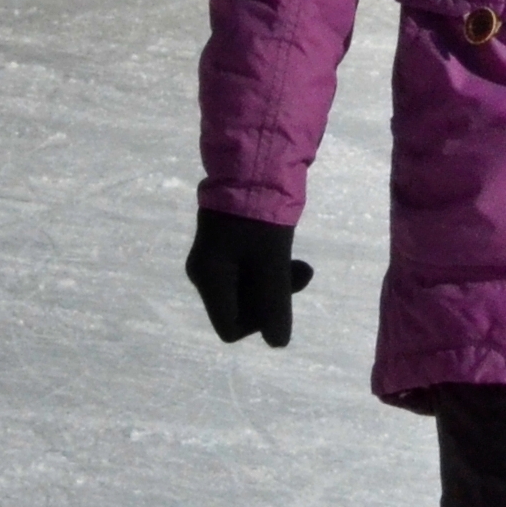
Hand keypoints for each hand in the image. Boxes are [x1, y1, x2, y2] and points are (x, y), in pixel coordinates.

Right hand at [186, 206, 311, 347]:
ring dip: (275, 283)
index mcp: (209, 279)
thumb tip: (278, 343)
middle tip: (300, 272)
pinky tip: (286, 252)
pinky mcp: (225, 244)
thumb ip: (274, 303)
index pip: (230, 328)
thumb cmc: (259, 214)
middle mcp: (204, 274)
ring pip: (246, 290)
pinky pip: (246, 271)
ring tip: (301, 263)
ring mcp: (213, 259)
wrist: (251, 163)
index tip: (281, 296)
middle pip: (239, 309)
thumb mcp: (272, 261)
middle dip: (271, 299)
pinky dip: (267, 268)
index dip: (259, 323)